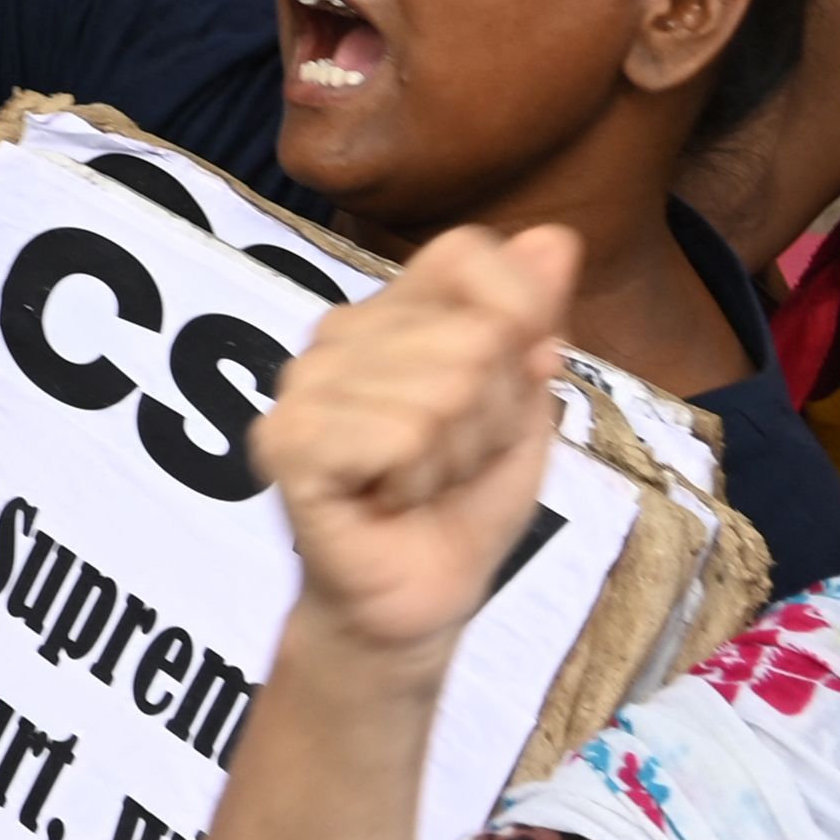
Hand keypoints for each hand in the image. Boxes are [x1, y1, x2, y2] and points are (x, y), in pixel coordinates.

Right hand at [251, 223, 578, 662]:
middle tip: (452, 460)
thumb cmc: (461, 504)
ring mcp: (301, 387)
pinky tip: (389, 499)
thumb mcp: (522, 404)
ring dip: (456, 458)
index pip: (466, 255)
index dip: (519, 315)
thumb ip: (532, 320)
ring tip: (421, 483)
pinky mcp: (285, 444)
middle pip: (473, 334)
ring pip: (441, 391)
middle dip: (492, 416)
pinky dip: (416, 481)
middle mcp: (334, 336)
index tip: (511, 385)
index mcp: (388, 314)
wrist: (417, 604)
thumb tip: (554, 235)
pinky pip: (397, 436)